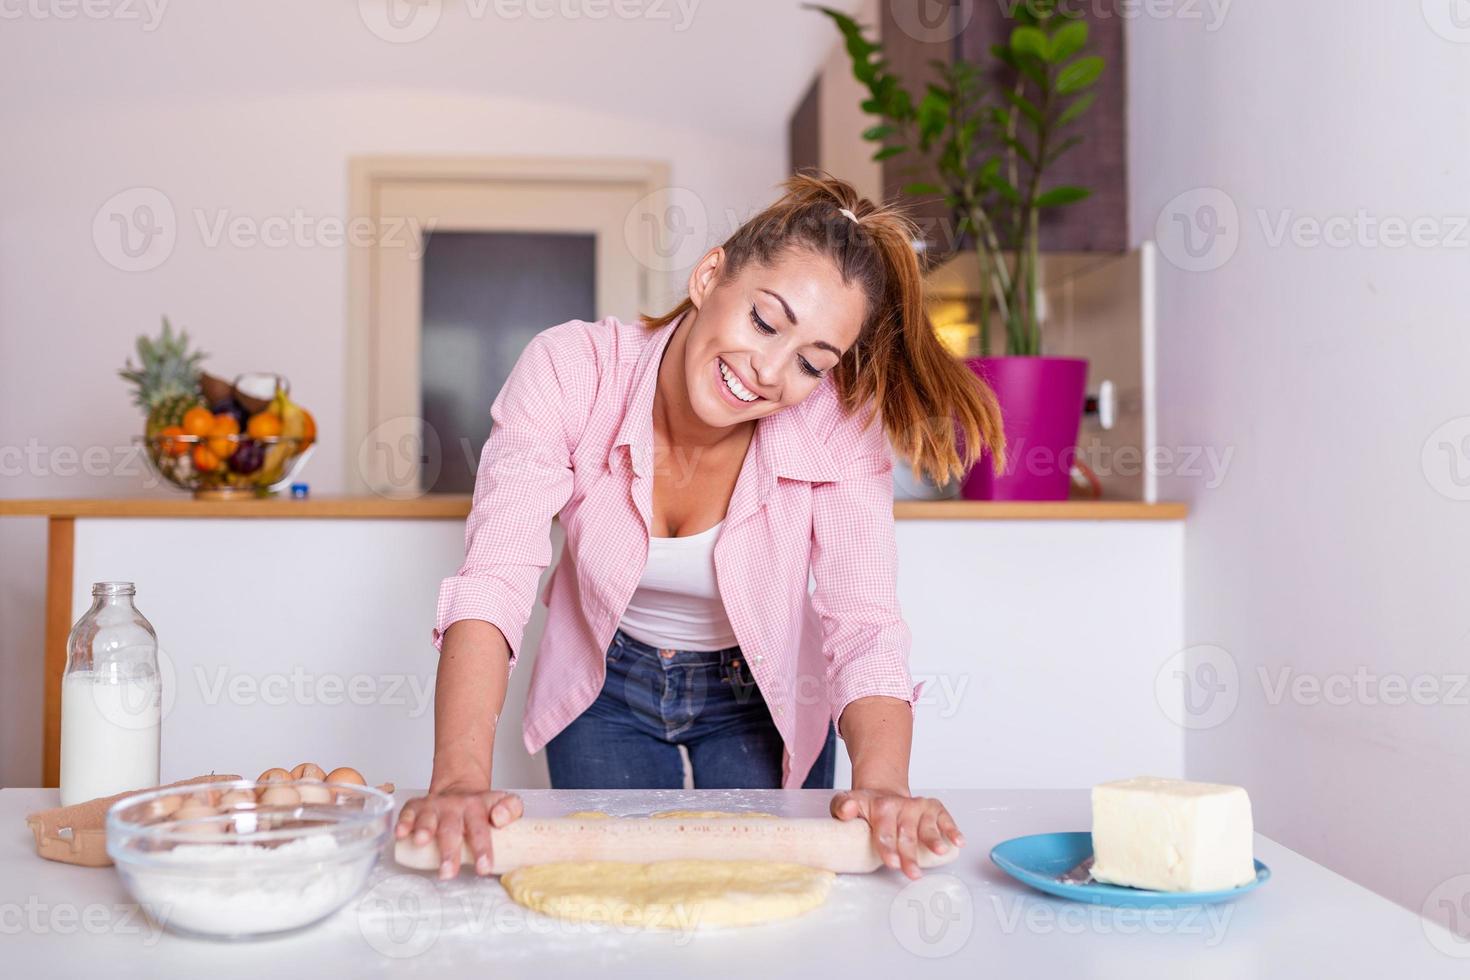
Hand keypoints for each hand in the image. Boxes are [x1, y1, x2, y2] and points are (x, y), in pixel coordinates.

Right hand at [394, 782, 523, 879]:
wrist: (460, 788)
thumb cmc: (481, 807)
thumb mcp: (505, 803)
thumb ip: (511, 810)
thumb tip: (500, 819)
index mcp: (478, 807)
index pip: (481, 829)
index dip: (482, 848)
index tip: (483, 867)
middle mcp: (455, 806)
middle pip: (451, 829)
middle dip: (448, 851)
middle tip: (447, 871)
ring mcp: (435, 806)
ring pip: (428, 819)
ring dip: (424, 830)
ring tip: (422, 842)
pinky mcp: (417, 807)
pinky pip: (408, 813)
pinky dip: (403, 822)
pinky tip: (402, 833)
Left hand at [830, 787, 964, 879]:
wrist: (883, 793)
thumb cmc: (866, 807)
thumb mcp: (847, 803)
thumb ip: (842, 806)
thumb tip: (846, 811)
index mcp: (881, 808)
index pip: (884, 830)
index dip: (888, 848)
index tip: (892, 863)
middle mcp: (902, 806)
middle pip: (906, 834)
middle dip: (910, 854)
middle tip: (913, 873)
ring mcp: (919, 807)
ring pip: (927, 826)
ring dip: (934, 839)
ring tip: (939, 851)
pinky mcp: (933, 808)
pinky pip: (945, 818)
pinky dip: (952, 829)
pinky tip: (958, 842)